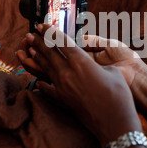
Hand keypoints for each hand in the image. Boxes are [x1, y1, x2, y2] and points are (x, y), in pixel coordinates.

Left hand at [17, 24, 142, 146]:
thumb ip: (98, 64)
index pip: (60, 42)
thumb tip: (91, 63)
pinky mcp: (63, 101)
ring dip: (36, 58)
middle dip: (38, 42)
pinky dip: (42, 83)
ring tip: (27, 50)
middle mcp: (67, 73)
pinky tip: (37, 81)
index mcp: (80, 61)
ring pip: (45, 69)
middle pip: (48, 53)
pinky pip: (48, 89)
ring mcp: (63, 88)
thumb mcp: (112, 72)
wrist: (115, 122)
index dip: (50, 31)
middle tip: (29, 35)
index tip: (41, 25)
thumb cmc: (119, 95)